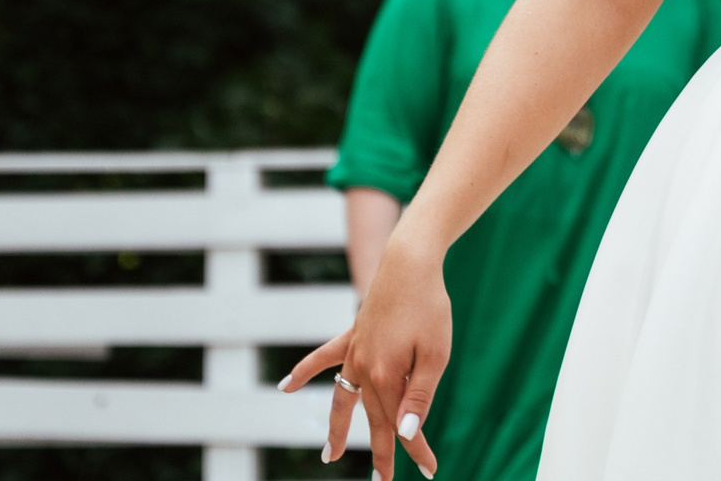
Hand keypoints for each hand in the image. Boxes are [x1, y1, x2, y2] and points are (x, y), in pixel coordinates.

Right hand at [283, 231, 448, 478]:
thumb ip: (419, 396)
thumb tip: (405, 433)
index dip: (415, 451)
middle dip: (384, 451)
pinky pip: (323, 357)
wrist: (411, 261)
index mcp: (386, 378)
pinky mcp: (352, 334)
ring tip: (330, 456)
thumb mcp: (435, 355)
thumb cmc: (430, 307)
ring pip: (342, 399)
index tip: (430, 472)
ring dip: (337, 428)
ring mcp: (354, 352)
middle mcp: (364, 369)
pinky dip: (304, 373)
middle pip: (374, 420)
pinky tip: (285, 387)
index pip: (401, 426)